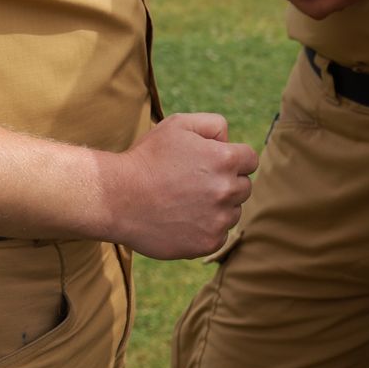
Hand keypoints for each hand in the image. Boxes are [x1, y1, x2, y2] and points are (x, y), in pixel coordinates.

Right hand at [105, 113, 258, 259]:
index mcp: (225, 159)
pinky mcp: (207, 243)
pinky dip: (206, 229)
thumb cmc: (147, 158)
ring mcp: (218, 219)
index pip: (250, 160)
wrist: (118, 198)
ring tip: (185, 202)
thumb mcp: (179, 125)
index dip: (232, 159)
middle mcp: (227, 190)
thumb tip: (230, 142)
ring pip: (232, 212)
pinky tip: (182, 220)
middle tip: (194, 183)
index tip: (211, 164)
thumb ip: (214, 125)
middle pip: (244, 187)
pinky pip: (220, 235)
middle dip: (226, 183)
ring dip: (217, 207)